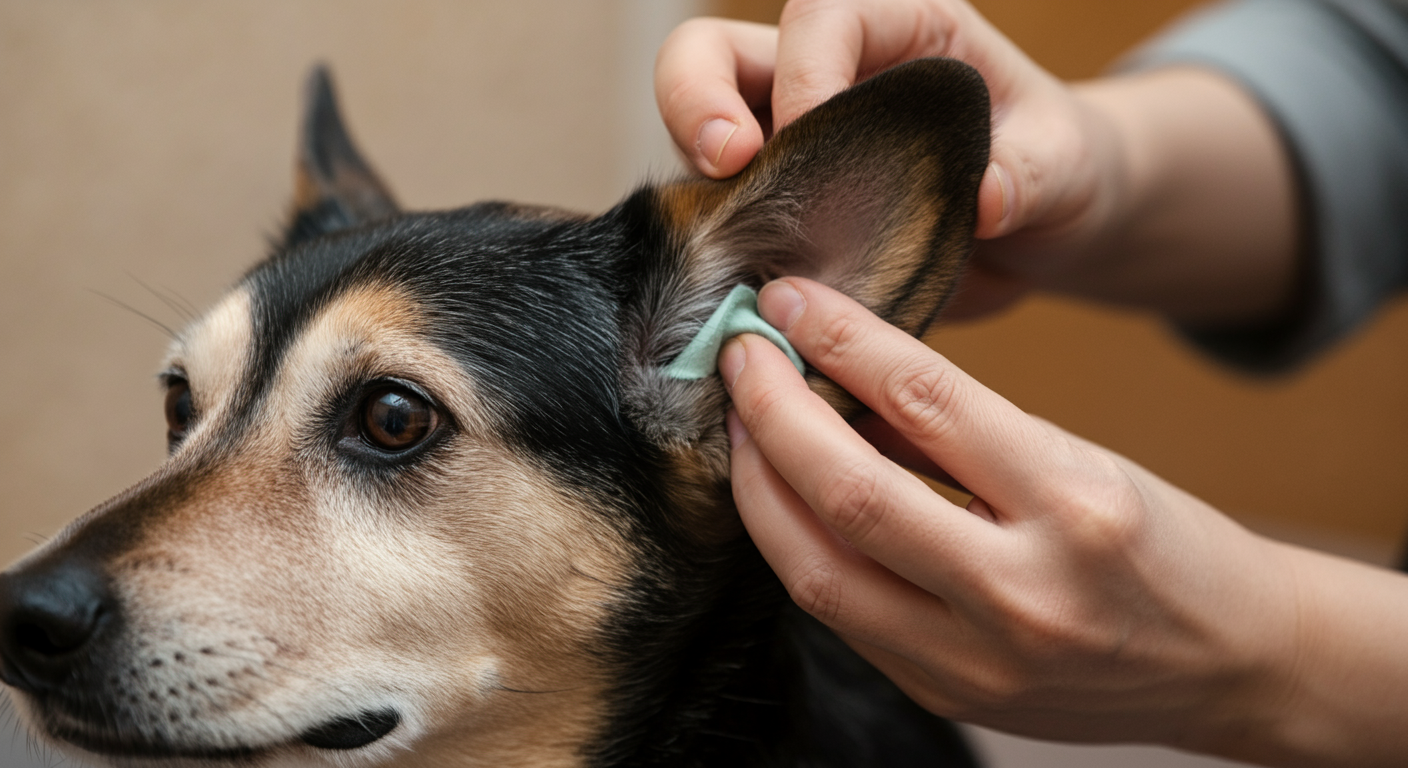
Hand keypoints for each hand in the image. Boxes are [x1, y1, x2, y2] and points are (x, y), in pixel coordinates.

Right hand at [656, 0, 1299, 323]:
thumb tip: (987, 200)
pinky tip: (743, 289)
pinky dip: (717, 249)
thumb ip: (1032, 175)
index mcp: (900, 28)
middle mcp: (826, 72)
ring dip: (698, 186)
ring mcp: (788, 139)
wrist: (1043, 234)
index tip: (809, 142)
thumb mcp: (1067, 166)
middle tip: (726, 166)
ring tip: (726, 243)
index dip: (802, 74)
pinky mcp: (775, 205)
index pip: (818, 18)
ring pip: (697, 131)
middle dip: (695, 101)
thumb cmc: (1060, 169)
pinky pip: (718, 215)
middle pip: (714, 53)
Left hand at [717, 277, 1407, 764]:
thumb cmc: (1164, 545)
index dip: (840, 338)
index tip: (789, 299)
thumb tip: (841, 379)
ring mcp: (978, 661)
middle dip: (770, 414)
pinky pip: (841, 614)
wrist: (1231, 664)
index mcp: (1076, 503)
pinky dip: (798, 547)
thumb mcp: (1082, 459)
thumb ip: (959, 431)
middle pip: (850, 493)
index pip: (927, 398)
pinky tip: (781, 499)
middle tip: (740, 356)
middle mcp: (1024, 590)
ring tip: (743, 426)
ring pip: (818, 572)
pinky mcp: (947, 694)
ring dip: (760, 488)